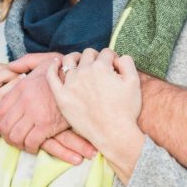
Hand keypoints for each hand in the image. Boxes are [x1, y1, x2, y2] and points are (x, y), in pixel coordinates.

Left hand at [0, 52, 73, 156]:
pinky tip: (34, 147)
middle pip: (4, 125)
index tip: (4, 127)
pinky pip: (31, 142)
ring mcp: (35, 113)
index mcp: (22, 86)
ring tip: (23, 144)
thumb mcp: (44, 61)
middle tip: (12, 139)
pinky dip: (30, 147)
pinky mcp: (47, 124)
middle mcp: (25, 100)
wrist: (84, 82)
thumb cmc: (65, 72)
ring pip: (15, 135)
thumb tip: (10, 67)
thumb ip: (25, 62)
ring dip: (17, 143)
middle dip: (6, 136)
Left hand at [47, 48, 144, 179]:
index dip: (112, 59)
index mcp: (101, 67)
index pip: (106, 53)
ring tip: (79, 63)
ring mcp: (70, 84)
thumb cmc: (126, 109)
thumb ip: (127, 62)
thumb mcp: (134, 82)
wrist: (113, 133)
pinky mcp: (61, 96)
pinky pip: (51, 76)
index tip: (114, 67)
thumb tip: (117, 57)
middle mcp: (84, 72)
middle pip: (88, 54)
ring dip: (76, 58)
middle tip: (99, 67)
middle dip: (96, 57)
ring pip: (69, 61)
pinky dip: (53, 67)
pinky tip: (56, 64)